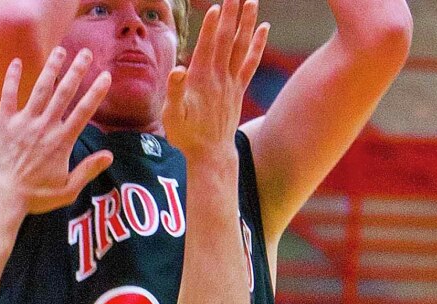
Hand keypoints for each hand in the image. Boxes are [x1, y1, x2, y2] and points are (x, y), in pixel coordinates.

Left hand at [0, 47, 113, 215]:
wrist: (3, 196)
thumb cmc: (36, 197)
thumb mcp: (68, 190)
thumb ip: (88, 170)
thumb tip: (109, 156)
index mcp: (62, 141)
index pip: (84, 111)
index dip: (96, 92)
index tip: (106, 76)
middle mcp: (45, 127)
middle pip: (64, 93)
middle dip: (77, 71)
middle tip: (87, 53)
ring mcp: (23, 122)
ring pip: (40, 89)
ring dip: (51, 68)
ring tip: (61, 50)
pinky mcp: (3, 123)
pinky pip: (8, 95)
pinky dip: (12, 78)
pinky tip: (17, 62)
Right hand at [162, 0, 268, 158]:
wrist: (211, 154)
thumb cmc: (187, 136)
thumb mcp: (172, 116)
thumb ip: (175, 91)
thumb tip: (178, 69)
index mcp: (201, 79)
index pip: (208, 46)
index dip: (213, 25)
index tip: (219, 6)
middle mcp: (219, 77)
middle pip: (228, 40)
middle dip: (232, 15)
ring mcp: (231, 82)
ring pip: (242, 46)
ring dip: (248, 22)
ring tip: (252, 0)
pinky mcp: (239, 89)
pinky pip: (251, 62)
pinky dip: (258, 44)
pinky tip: (264, 28)